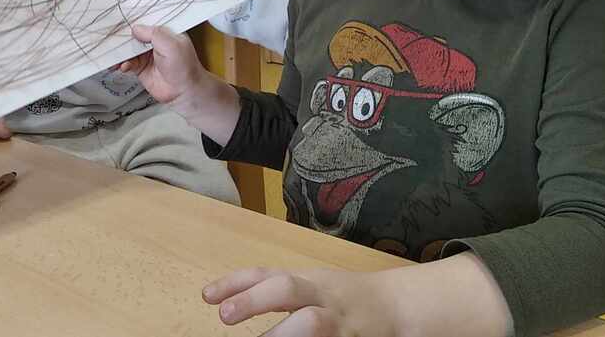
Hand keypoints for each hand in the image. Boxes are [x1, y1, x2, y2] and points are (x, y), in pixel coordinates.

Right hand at [118, 24, 205, 105]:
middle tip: (113, 37)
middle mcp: (155, 43)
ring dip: (121, 52)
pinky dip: (123, 63)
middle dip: (125, 37)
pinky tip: (123, 66)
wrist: (183, 91)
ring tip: (116, 55)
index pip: (149, 22)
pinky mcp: (141, 68)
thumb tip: (136, 28)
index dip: (137, 20)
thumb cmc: (184, 67)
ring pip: (130, 49)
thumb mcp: (171, 44)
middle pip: (136, 35)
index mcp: (165, 33)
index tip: (123, 18)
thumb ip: (153, 34)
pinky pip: (128, 63)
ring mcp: (147, 55)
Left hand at [202, 267, 399, 336]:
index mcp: (307, 280)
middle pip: (287, 289)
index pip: (266, 274)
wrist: (397, 308)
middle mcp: (320, 298)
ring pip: (311, 323)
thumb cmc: (344, 297)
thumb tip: (229, 300)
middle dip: (255, 300)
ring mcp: (338, 323)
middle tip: (225, 316)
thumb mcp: (310, 285)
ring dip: (283, 334)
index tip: (206, 296)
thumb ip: (274, 290)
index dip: (234, 283)